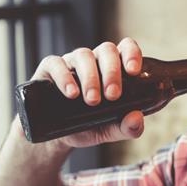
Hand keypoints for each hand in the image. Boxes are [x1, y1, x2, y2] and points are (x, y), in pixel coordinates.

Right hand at [13, 37, 145, 147]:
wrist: (58, 137)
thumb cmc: (91, 125)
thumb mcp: (111, 130)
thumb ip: (128, 127)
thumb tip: (137, 118)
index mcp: (115, 68)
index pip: (127, 48)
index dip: (132, 54)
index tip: (133, 71)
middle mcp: (95, 60)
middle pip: (107, 50)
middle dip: (112, 72)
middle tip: (113, 95)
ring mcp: (72, 62)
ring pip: (84, 55)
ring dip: (90, 77)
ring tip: (92, 100)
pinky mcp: (50, 69)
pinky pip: (56, 63)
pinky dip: (64, 77)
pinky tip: (71, 93)